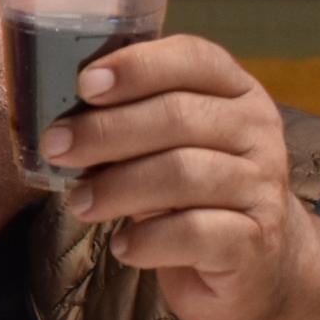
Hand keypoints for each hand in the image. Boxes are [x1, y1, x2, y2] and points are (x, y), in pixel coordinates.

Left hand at [43, 34, 315, 319]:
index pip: (193, 58)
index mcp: (235, 90)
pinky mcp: (257, 240)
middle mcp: (257, 130)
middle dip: (106, 131)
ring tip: (79, 203)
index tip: (86, 84)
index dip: (137, 67)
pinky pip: (194, 232)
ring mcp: (262, 185)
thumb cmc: (193, 191)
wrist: (256, 260)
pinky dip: (147, 239)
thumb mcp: (168, 145)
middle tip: (56, 148)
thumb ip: (131, 119)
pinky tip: (122, 245)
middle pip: (178, 116)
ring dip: (117, 188)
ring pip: (182, 174)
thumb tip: (58, 118)